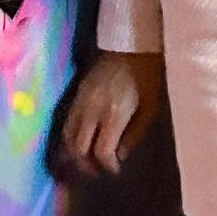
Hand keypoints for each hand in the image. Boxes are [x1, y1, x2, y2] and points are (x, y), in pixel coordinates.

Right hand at [58, 51, 165, 175]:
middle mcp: (92, 109)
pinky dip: (71, 137)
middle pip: (78, 148)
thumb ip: (135, 135)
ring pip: (67, 137)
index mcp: (113, 113)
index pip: (100, 152)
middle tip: (98, 171)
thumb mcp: (150, 107)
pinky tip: (82, 142)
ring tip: (88, 161)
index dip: (106, 166)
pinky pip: (66, 123)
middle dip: (87, 166)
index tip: (115, 170)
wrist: (131, 43)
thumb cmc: (147, 76)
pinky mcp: (76, 93)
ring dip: (75, 154)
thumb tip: (121, 155)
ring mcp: (80, 100)